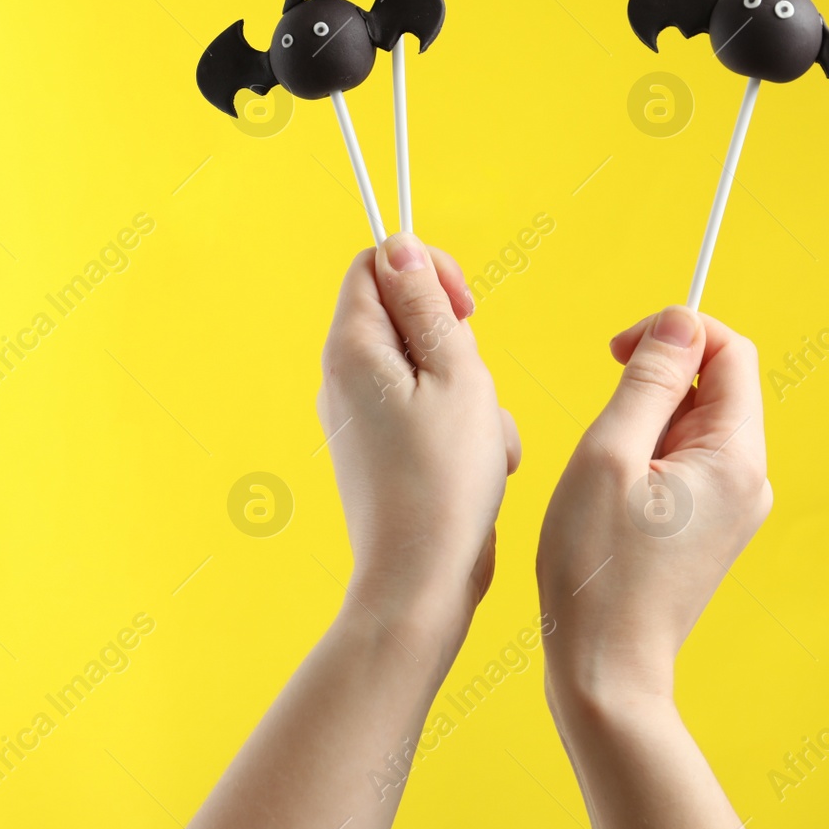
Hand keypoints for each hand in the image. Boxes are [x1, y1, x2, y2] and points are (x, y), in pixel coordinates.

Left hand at [187, 235, 519, 828]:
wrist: (422, 582)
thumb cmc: (445, 481)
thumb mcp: (456, 375)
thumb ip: (428, 306)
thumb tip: (400, 246)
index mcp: (353, 350)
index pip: (377, 265)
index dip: (427, 270)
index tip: (467, 307)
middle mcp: (344, 379)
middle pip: (408, 318)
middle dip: (460, 344)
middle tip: (475, 385)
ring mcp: (360, 418)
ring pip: (431, 370)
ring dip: (472, 394)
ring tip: (484, 440)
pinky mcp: (382, 451)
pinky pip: (431, 414)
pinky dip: (464, 430)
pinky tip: (484, 468)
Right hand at [536, 306, 767, 828]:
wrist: (605, 670)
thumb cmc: (597, 569)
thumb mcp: (609, 455)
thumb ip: (648, 381)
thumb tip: (679, 320)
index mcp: (736, 458)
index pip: (730, 351)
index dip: (675, 332)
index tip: (617, 351)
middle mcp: (750, 480)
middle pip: (713, 386)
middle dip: (654, 385)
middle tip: (604, 427)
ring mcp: (733, 507)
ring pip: (692, 425)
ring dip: (644, 426)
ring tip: (605, 476)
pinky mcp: (710, 528)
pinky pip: (685, 463)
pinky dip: (645, 459)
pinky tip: (612, 499)